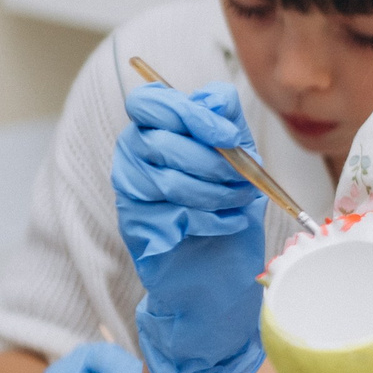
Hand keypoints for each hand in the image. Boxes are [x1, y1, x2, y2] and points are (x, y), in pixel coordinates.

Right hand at [112, 83, 266, 372]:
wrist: (219, 275)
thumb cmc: (227, 209)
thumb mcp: (240, 157)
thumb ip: (228, 121)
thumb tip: (218, 98)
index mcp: (154, 129)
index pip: (147, 100)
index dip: (188, 112)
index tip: (227, 134)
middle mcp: (132, 156)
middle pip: (161, 138)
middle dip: (213, 159)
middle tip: (243, 177)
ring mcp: (129, 192)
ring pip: (168, 177)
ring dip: (217, 191)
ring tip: (238, 202)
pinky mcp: (135, 226)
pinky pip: (172, 212)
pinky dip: (211, 218)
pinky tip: (224, 225)